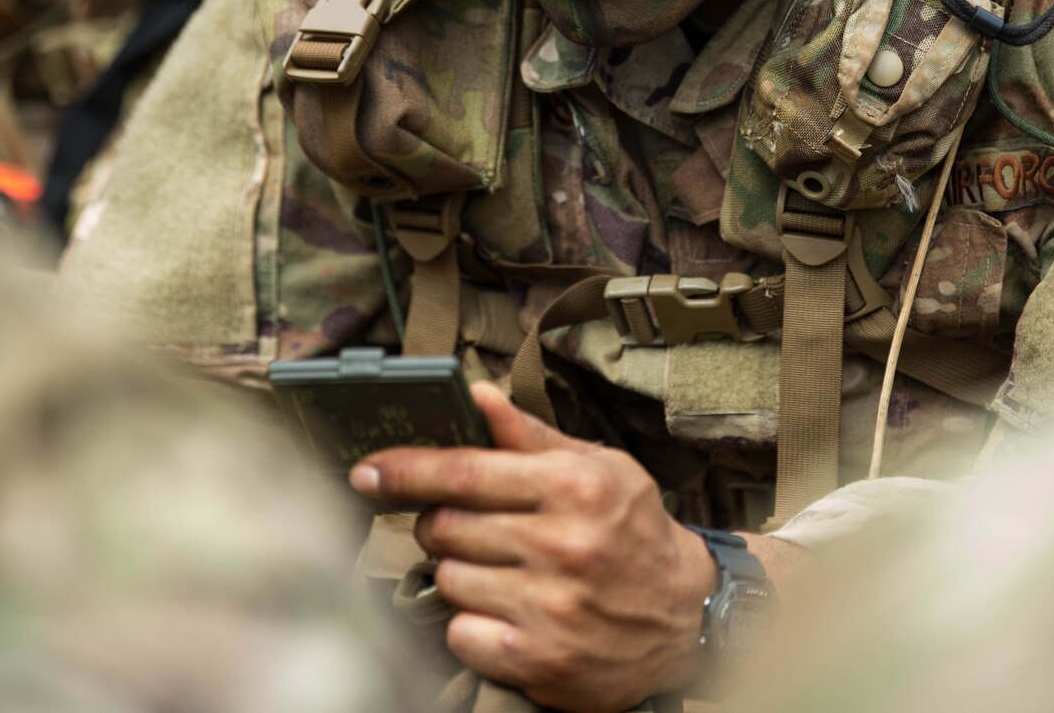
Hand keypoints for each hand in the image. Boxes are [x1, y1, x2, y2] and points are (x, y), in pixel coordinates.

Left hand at [351, 385, 717, 712]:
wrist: (686, 619)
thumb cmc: (636, 534)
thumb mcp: (600, 468)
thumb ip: (531, 436)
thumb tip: (477, 395)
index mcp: (574, 487)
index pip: (465, 472)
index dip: (406, 469)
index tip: (367, 471)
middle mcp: (563, 546)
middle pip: (445, 527)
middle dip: (440, 524)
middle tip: (467, 528)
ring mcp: (551, 607)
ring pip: (448, 580)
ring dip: (460, 574)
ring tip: (500, 572)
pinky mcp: (540, 659)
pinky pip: (461, 634)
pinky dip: (471, 625)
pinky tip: (505, 614)